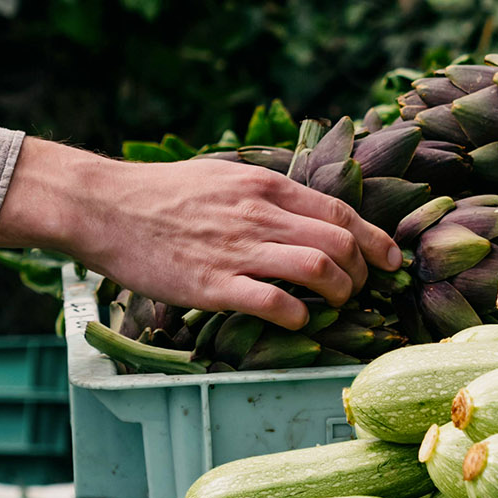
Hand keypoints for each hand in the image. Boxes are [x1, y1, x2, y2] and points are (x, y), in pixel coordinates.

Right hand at [0, 138, 400, 329]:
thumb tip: (302, 211)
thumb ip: (264, 194)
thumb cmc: (161, 193)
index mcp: (264, 187)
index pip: (340, 213)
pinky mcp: (213, 285)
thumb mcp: (222, 176)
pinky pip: (275, 304)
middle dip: (362, 272)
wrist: (105, 207)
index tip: (391, 260)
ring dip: (339, 294)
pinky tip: (297, 322)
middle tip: (360, 289)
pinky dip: (298, 317)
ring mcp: (238, 250)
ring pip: (319, 270)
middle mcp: (259, 215)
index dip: (375, 239)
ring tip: (334, 306)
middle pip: (340, 244)